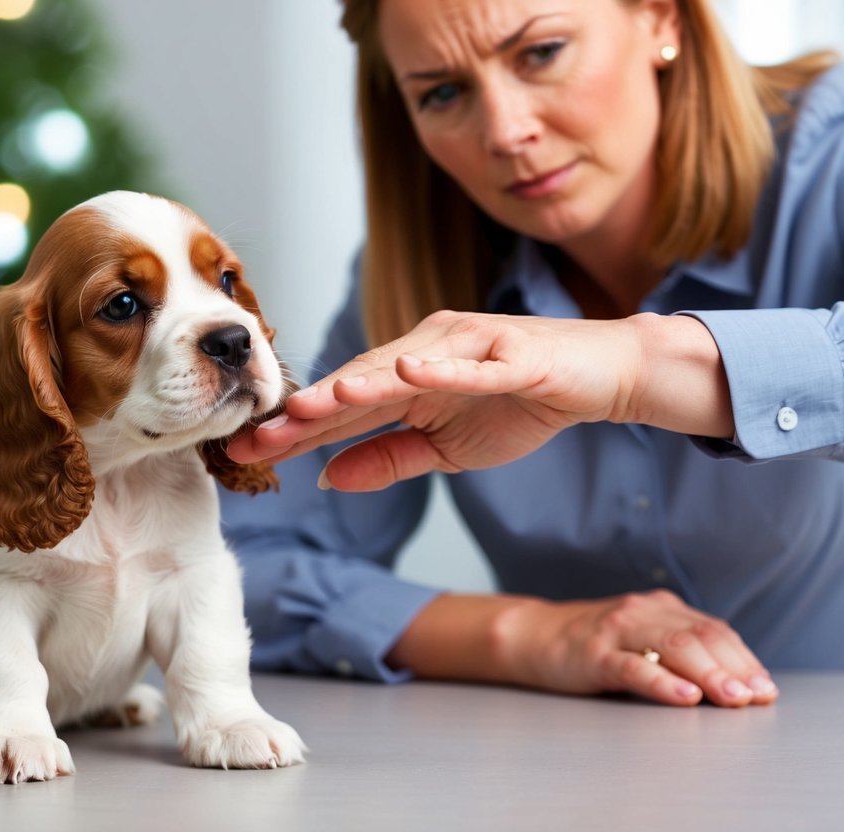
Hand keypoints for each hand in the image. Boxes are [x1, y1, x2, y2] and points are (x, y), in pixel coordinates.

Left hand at [228, 310, 730, 490]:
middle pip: (356, 387)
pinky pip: (469, 364)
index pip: (341, 411)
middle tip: (255, 437)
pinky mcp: (511, 351)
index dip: (295, 432)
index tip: (246, 456)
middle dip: (305, 414)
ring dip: (356, 387)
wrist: (597, 377)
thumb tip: (327, 480)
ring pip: (400, 369)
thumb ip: (387, 460)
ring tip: (310, 406)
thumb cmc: (519, 404)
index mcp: (404, 379)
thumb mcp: (445, 451)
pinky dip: (439, 369)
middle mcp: (423, 353)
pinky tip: (403, 372)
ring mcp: (465, 347)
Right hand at [506, 591, 777, 706]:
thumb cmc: (594, 645)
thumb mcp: (641, 639)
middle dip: (735, 667)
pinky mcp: (593, 654)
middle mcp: (643, 612)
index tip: (767, 688)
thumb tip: (736, 684)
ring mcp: (617, 631)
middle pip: (701, 635)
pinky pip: (633, 666)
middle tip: (757, 697)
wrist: (533, 636)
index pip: (714, 629)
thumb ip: (679, 651)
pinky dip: (662, 682)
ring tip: (733, 698)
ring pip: (674, 646)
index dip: (744, 658)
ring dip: (710, 673)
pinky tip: (684, 696)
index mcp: (660, 609)